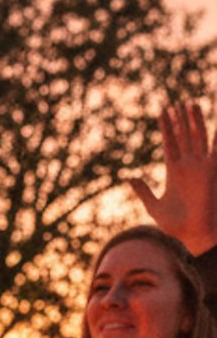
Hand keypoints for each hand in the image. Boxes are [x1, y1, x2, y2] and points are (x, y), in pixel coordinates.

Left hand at [132, 100, 216, 253]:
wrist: (194, 234)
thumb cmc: (175, 224)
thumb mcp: (154, 206)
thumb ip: (143, 191)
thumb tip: (130, 177)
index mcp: (174, 171)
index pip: (170, 143)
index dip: (166, 128)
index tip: (162, 112)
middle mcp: (188, 166)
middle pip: (183, 137)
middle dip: (180, 120)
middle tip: (176, 103)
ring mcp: (200, 167)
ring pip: (197, 138)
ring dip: (194, 122)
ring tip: (189, 105)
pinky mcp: (211, 172)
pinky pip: (214, 150)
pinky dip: (215, 139)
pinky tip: (215, 126)